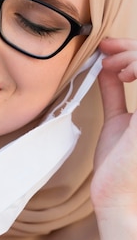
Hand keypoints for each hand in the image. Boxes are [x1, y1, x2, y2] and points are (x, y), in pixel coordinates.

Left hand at [91, 38, 136, 239]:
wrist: (113, 192)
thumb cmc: (117, 163)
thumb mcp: (118, 118)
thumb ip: (115, 93)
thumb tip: (108, 66)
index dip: (133, 49)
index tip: (107, 49)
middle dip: (131, 48)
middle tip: (106, 51)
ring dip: (134, 56)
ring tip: (112, 68)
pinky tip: (122, 76)